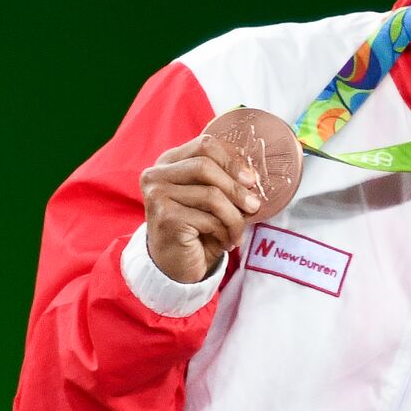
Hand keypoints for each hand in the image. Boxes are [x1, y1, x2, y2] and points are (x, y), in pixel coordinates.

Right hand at [140, 134, 262, 282]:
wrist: (178, 265)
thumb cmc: (199, 227)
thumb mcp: (212, 197)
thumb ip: (226, 180)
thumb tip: (253, 176)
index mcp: (169, 161)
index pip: (205, 145)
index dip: (233, 160)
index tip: (251, 180)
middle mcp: (156, 174)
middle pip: (206, 166)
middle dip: (237, 188)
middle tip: (254, 206)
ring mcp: (157, 195)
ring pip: (211, 195)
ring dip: (234, 217)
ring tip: (238, 231)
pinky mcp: (165, 218)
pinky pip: (209, 219)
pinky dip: (226, 232)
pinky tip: (226, 242)